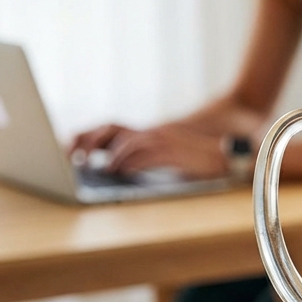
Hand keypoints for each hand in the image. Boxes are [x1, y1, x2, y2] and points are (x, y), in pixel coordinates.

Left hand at [72, 124, 227, 178]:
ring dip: (111, 157)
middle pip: (112, 129)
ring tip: (98, 168)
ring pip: (128, 143)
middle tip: (73, 156)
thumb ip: (146, 157)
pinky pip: (146, 156)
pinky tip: (120, 172)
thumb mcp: (169, 155)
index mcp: (150, 133)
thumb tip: (116, 169)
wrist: (230, 156)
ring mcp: (164, 140)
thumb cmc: (200, 160)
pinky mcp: (174, 152)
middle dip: (89, 140)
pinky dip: (130, 163)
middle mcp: (154, 132)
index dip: (89, 136)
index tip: (71, 149)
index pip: (112, 129)